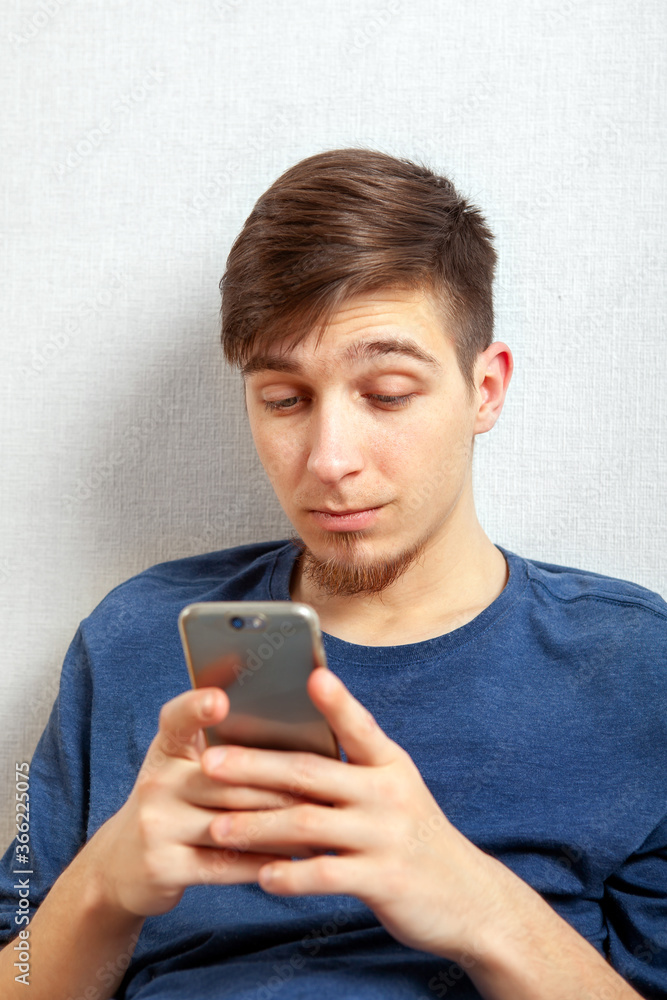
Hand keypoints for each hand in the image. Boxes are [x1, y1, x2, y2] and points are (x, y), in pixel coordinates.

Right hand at [85, 685, 312, 918]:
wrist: (121, 865)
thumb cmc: (176, 802)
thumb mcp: (183, 766)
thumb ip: (225, 748)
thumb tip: (292, 726)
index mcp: (166, 749)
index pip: (176, 719)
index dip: (196, 706)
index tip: (220, 700)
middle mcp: (156, 782)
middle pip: (229, 779)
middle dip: (282, 784)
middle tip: (328, 785)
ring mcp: (156, 826)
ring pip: (234, 823)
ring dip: (283, 827)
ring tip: (325, 825)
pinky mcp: (163, 867)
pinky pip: (226, 864)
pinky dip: (266, 862)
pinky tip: (297, 861)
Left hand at [200, 667, 508, 959]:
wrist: (466, 897)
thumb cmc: (412, 835)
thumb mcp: (394, 790)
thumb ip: (351, 769)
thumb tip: (286, 751)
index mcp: (389, 764)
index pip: (359, 726)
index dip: (336, 701)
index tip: (312, 675)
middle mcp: (388, 794)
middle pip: (311, 773)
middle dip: (256, 766)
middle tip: (211, 762)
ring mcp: (386, 837)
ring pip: (308, 825)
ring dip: (257, 826)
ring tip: (216, 828)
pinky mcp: (384, 881)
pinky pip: (326, 875)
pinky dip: (291, 876)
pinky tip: (261, 876)